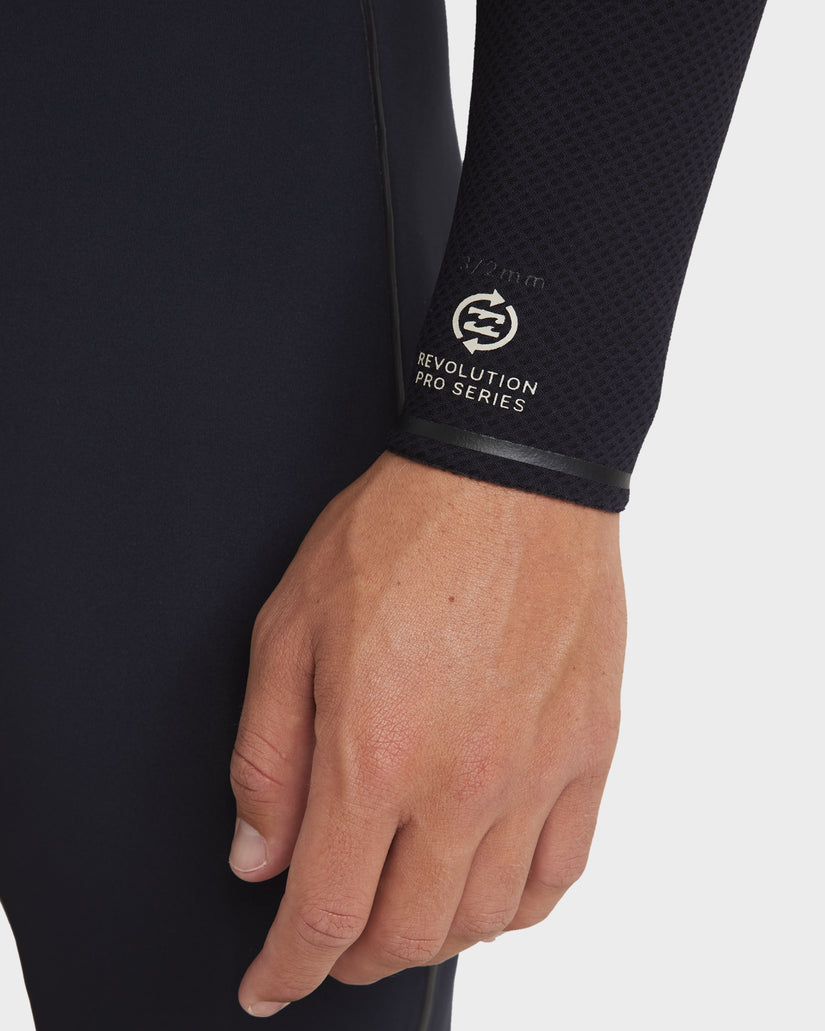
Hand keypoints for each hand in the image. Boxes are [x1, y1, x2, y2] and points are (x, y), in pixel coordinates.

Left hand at [228, 451, 625, 1015]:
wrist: (507, 475)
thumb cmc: (399, 534)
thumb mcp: (290, 628)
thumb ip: (269, 756)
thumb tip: (260, 855)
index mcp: (374, 754)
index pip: (326, 912)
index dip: (289, 969)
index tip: (271, 985)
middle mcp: (462, 782)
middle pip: (407, 931)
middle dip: (354, 958)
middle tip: (331, 944)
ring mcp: (536, 772)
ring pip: (487, 918)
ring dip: (433, 936)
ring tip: (405, 913)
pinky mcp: (589, 750)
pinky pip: (562, 872)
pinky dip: (519, 906)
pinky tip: (491, 890)